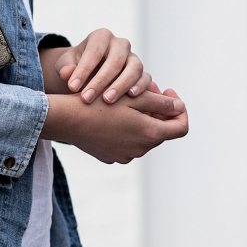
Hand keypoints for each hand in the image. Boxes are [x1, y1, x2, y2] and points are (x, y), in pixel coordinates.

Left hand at [41, 29, 149, 104]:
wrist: (88, 73)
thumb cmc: (75, 66)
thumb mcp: (66, 64)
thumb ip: (65, 68)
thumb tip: (67, 74)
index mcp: (101, 36)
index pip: (94, 52)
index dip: (83, 70)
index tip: (72, 87)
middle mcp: (120, 44)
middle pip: (115, 60)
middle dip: (100, 81)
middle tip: (87, 98)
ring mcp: (133, 57)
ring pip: (134, 68)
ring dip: (121, 85)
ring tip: (108, 100)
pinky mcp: (141, 72)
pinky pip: (145, 78)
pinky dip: (141, 87)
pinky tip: (131, 96)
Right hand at [42, 86, 187, 163]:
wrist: (66, 119)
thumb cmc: (99, 102)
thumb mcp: (134, 97)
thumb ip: (161, 104)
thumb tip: (179, 108)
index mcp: (150, 134)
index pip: (181, 127)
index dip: (179, 109)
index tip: (166, 93)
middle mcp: (140, 150)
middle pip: (160, 130)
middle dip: (157, 111)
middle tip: (146, 89)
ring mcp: (125, 155)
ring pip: (143, 136)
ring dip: (141, 119)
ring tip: (127, 101)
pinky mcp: (110, 156)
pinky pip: (126, 143)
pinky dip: (126, 129)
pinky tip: (112, 115)